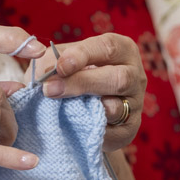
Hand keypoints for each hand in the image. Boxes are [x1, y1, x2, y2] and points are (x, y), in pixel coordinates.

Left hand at [39, 33, 145, 151]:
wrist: (82, 110)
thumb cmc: (71, 75)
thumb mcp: (61, 61)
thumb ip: (51, 61)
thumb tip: (44, 73)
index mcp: (121, 49)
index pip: (107, 47)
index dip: (82, 55)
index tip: (60, 66)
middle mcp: (134, 74)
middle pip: (117, 78)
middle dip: (82, 83)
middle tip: (51, 90)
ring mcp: (135, 103)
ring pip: (117, 107)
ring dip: (86, 109)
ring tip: (63, 108)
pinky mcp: (129, 128)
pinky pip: (114, 132)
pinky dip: (92, 128)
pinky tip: (77, 125)